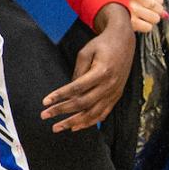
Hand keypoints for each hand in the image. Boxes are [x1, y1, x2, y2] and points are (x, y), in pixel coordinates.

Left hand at [43, 3, 132, 130]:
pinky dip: (89, 122)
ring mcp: (114, 93)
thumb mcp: (86, 52)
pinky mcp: (116, 96)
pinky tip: (76, 127)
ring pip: (93, 113)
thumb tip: (69, 90)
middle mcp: (109, 85)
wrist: (124, 42)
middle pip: (83, 104)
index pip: (77, 88)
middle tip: (44, 116)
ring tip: (57, 127)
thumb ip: (78, 71)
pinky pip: (103, 113)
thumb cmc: (102, 44)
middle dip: (62, 111)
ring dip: (74, 122)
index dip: (60, 96)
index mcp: (102, 72)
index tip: (45, 102)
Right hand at [126, 0, 166, 32]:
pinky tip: (139, 23)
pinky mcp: (130, 21)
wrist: (103, 6)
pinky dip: (146, 27)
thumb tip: (166, 15)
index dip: (157, 4)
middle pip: (158, 9)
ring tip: (142, 18)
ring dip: (151, 20)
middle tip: (147, 12)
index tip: (151, 6)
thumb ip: (153, 1)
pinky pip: (148, 27)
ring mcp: (132, 9)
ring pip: (154, 18)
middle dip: (155, 13)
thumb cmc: (122, 1)